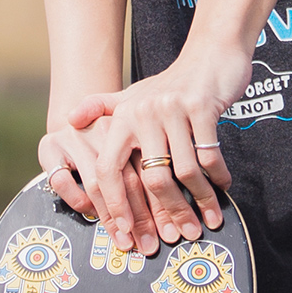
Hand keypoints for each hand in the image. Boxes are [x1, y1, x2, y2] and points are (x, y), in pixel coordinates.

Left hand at [38, 42, 243, 256]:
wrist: (210, 55)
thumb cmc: (170, 85)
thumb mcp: (132, 95)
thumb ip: (101, 108)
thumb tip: (69, 120)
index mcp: (122, 118)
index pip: (109, 171)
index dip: (116, 206)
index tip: (127, 233)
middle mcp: (143, 114)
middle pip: (152, 179)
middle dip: (168, 213)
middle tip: (178, 237)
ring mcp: (173, 110)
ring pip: (184, 172)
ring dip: (199, 201)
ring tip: (206, 220)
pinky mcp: (202, 108)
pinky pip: (208, 155)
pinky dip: (217, 177)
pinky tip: (222, 189)